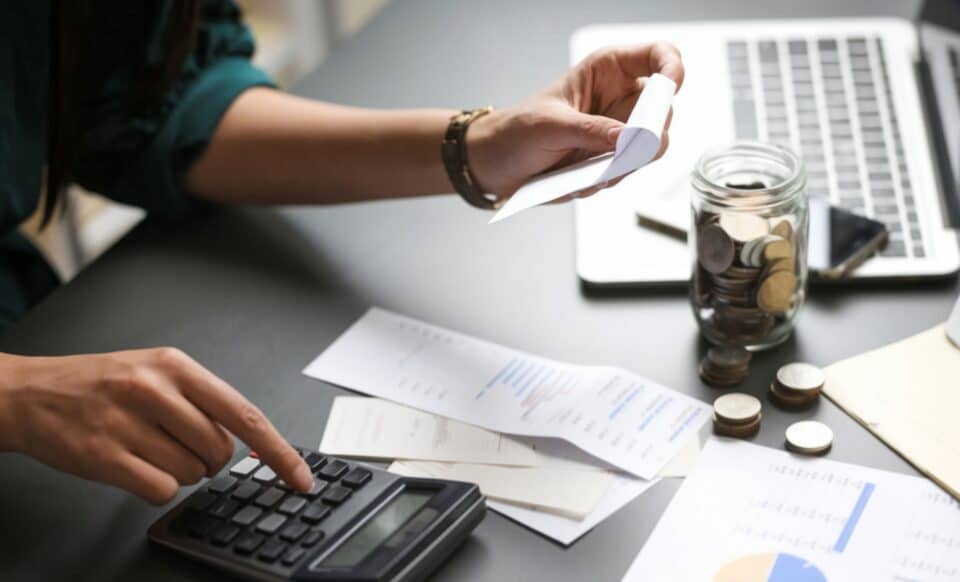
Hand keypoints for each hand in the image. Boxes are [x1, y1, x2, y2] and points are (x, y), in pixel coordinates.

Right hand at [0, 349, 313, 503]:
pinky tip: (133, 465)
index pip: (245, 414)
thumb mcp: (156, 371)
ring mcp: (127, 422)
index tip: (300, 477)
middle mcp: (154, 389)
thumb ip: (202, 399)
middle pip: (220, 450)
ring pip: (192, 473)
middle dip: (208, 458)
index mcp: (176, 365)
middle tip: (176, 443)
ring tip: (146, 447)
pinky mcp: (103, 456)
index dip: (278, 451)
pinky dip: (155, 487)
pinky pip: (160, 490)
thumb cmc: (100, 384)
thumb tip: (249, 439)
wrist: (31, 394)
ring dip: (178, 471)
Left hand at [467, 43, 682, 200]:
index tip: (669, 90)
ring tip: (584, 170)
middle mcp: (621, 98)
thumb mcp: (549, 126)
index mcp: (608, 70)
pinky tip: (577, 179)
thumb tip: (628, 138)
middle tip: (622, 150)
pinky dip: (607, 180)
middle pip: (663, 110)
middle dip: (646, 135)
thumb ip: (591, 130)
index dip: (672, 70)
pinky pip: (629, 171)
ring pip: (651, 148)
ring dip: (622, 165)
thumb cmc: (517, 131)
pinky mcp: (614, 159)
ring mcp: (621, 131)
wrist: (498, 164)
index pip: (659, 55)